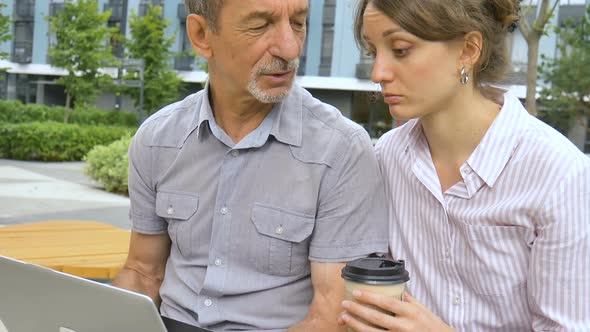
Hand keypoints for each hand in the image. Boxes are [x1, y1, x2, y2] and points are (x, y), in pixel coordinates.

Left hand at [338, 290, 454, 331]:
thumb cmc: (431, 324)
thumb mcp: (421, 308)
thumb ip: (407, 299)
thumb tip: (392, 287)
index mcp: (411, 312)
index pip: (387, 302)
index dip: (370, 297)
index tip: (356, 292)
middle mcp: (404, 326)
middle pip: (376, 318)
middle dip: (357, 310)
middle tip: (344, 303)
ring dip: (355, 324)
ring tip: (343, 317)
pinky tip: (354, 331)